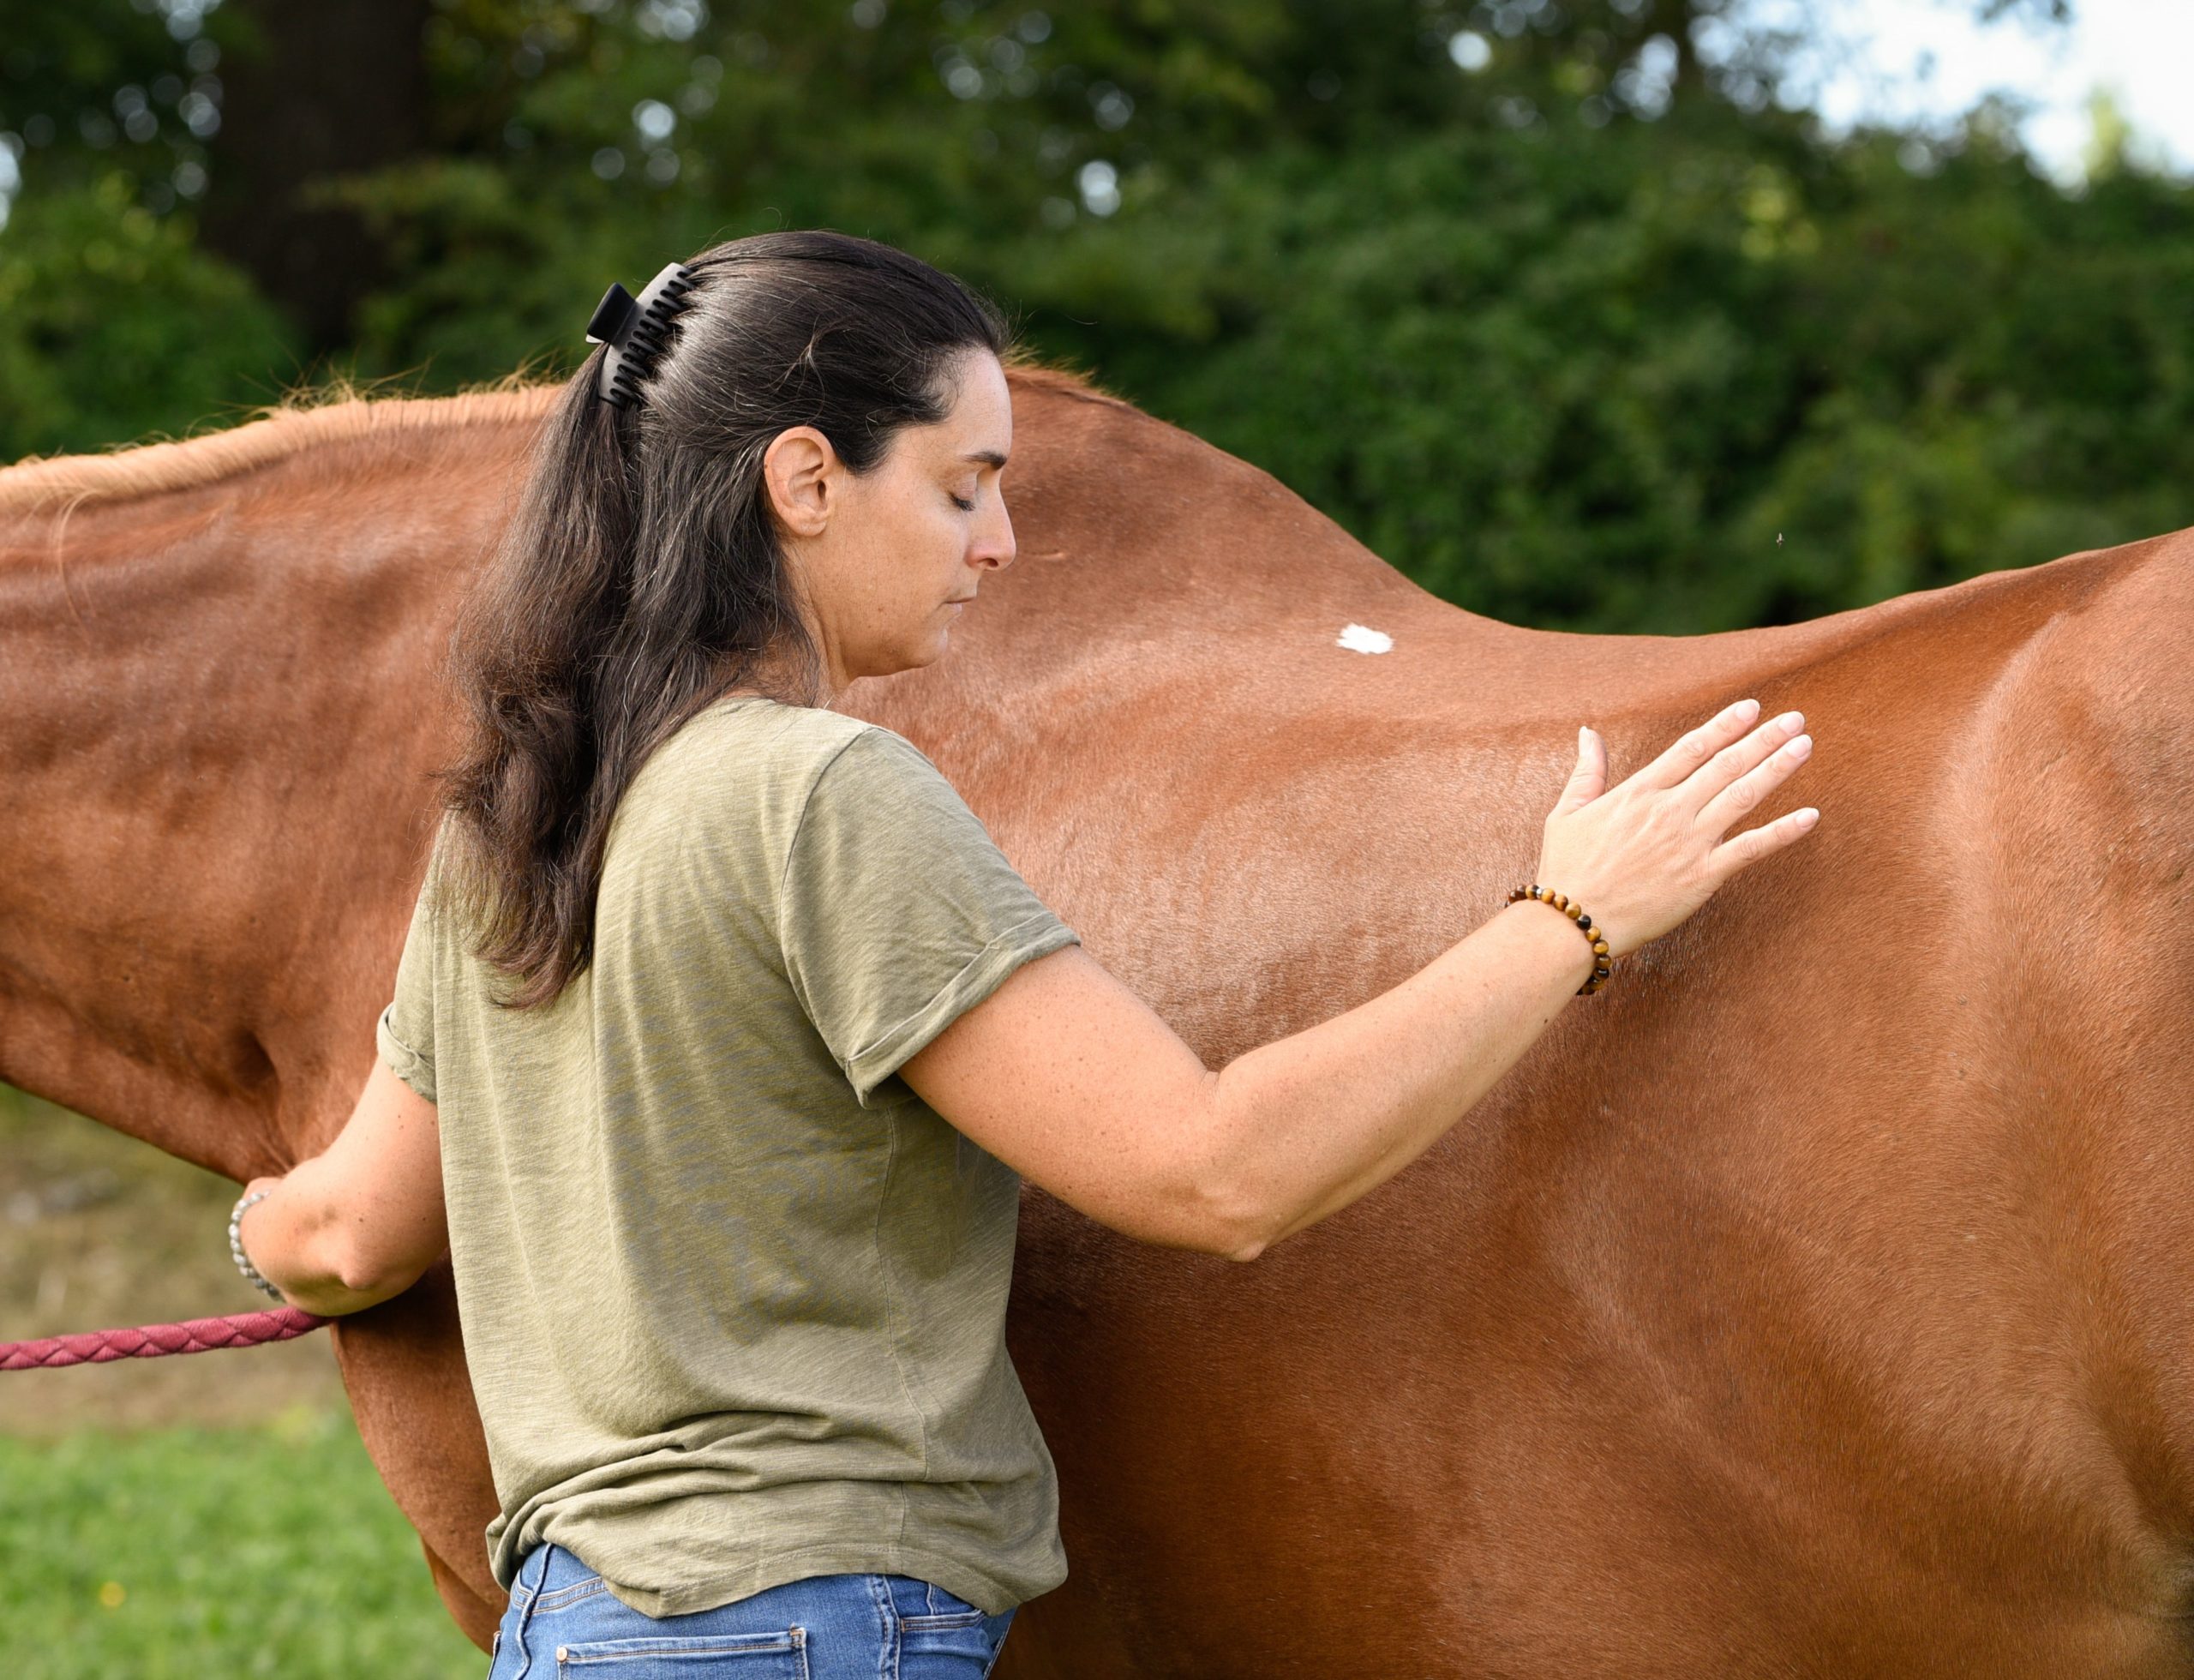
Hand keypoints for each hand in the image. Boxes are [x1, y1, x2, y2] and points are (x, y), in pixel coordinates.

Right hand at [1532, 696, 1818, 958]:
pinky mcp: (1702, 876)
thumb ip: (1586, 771)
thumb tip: (1588, 733)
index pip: (1691, 748)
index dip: (1724, 725)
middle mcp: (1669, 810)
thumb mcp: (1567, 813)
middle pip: (1726, 764)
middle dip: (1763, 738)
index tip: (1751, 708)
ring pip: (1743, 796)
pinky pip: (1751, 848)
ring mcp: (1689, 842)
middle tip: (1795, 719)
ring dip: (1777, 768)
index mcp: (1638, 792)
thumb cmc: (1566, 871)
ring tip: (1804, 746)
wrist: (1571, 922)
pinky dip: (1783, 831)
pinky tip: (1809, 816)